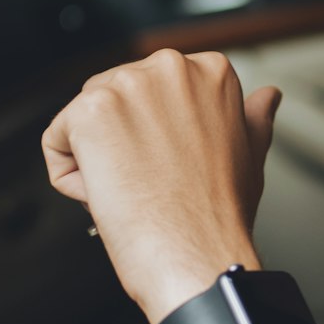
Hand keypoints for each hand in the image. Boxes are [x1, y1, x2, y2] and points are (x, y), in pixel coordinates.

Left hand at [42, 49, 281, 323]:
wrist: (197, 257)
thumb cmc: (221, 216)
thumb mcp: (250, 154)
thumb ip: (252, 116)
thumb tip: (267, 96)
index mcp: (210, 70)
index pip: (151, 91)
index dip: (155, 138)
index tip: (170, 165)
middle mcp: (169, 67)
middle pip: (112, 99)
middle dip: (120, 144)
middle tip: (150, 183)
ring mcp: (127, 85)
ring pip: (81, 121)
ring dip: (96, 161)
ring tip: (134, 190)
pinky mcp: (90, 112)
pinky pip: (56, 144)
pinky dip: (71, 179)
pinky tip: (110, 194)